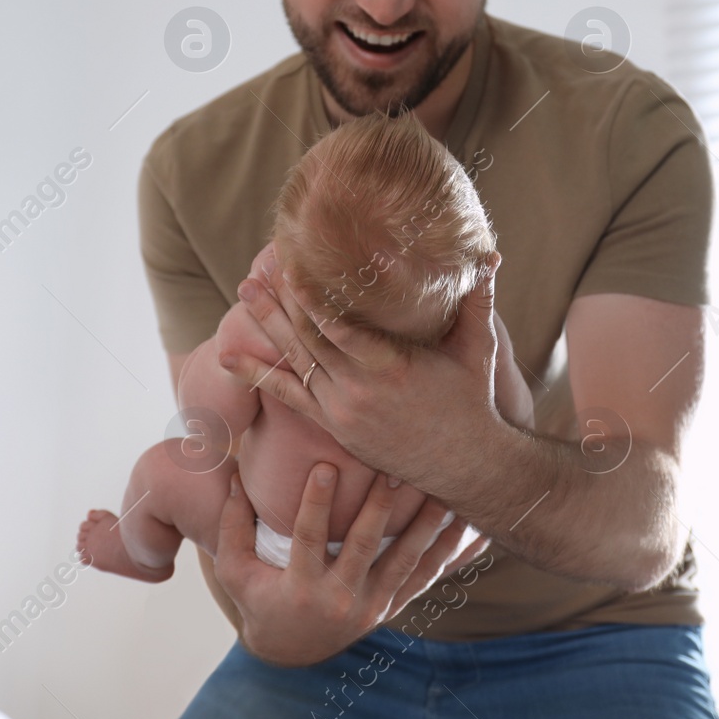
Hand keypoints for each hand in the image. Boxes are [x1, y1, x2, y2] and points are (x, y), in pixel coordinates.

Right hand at [212, 461, 489, 667]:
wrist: (291, 650)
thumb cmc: (260, 599)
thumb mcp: (235, 571)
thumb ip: (231, 526)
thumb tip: (232, 475)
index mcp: (300, 588)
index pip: (308, 540)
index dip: (316, 504)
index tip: (325, 467)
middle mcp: (339, 599)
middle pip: (364, 548)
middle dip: (379, 506)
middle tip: (392, 468)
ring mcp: (371, 606)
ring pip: (404, 561)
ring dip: (423, 524)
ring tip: (437, 488)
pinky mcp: (392, 606)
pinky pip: (425, 576)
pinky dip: (447, 550)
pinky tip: (464, 522)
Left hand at [220, 249, 504, 483]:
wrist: (465, 465)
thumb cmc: (473, 402)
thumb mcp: (477, 349)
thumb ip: (478, 299)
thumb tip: (492, 253)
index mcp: (391, 367)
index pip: (339, 326)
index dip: (312, 295)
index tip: (292, 264)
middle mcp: (359, 390)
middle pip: (309, 338)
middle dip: (281, 302)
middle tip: (257, 268)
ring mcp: (342, 410)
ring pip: (296, 361)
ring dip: (268, 325)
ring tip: (245, 292)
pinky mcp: (334, 426)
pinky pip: (288, 397)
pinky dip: (256, 375)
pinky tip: (226, 357)